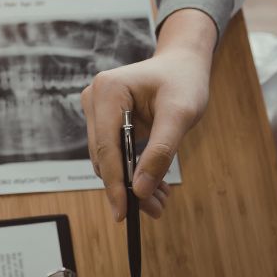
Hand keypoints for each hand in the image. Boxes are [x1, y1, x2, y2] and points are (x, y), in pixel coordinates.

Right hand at [81, 9, 216, 221]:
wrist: (182, 65)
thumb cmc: (183, 81)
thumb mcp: (180, 115)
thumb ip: (160, 151)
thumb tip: (140, 190)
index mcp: (108, 91)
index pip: (107, 147)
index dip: (114, 183)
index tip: (123, 212)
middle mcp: (94, 99)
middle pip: (104, 157)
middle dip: (127, 187)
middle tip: (155, 209)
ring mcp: (95, 110)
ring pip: (107, 160)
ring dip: (131, 183)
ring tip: (159, 200)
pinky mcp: (102, 122)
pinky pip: (113, 154)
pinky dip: (132, 172)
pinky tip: (153, 186)